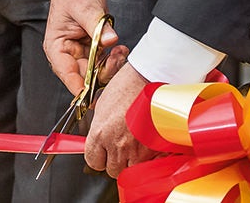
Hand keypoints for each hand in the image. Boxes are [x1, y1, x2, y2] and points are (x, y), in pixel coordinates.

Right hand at [44, 0, 123, 95]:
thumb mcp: (86, 8)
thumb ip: (98, 27)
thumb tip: (110, 41)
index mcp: (56, 46)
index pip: (67, 75)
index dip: (81, 88)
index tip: (95, 97)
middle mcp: (67, 53)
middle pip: (85, 77)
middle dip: (103, 72)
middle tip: (116, 59)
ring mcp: (81, 51)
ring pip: (97, 71)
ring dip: (111, 65)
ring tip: (120, 51)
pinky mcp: (93, 48)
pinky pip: (104, 61)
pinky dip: (114, 58)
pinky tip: (120, 48)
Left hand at [84, 62, 155, 176]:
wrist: (151, 78)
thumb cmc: (128, 84)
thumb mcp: (104, 105)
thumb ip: (100, 127)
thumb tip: (98, 140)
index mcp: (101, 133)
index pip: (93, 161)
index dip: (98, 158)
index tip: (101, 153)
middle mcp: (118, 144)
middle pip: (112, 170)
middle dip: (115, 161)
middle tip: (120, 148)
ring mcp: (138, 149)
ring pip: (131, 170)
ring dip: (132, 162)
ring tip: (135, 146)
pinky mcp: (156, 150)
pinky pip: (149, 164)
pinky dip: (149, 159)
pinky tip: (148, 144)